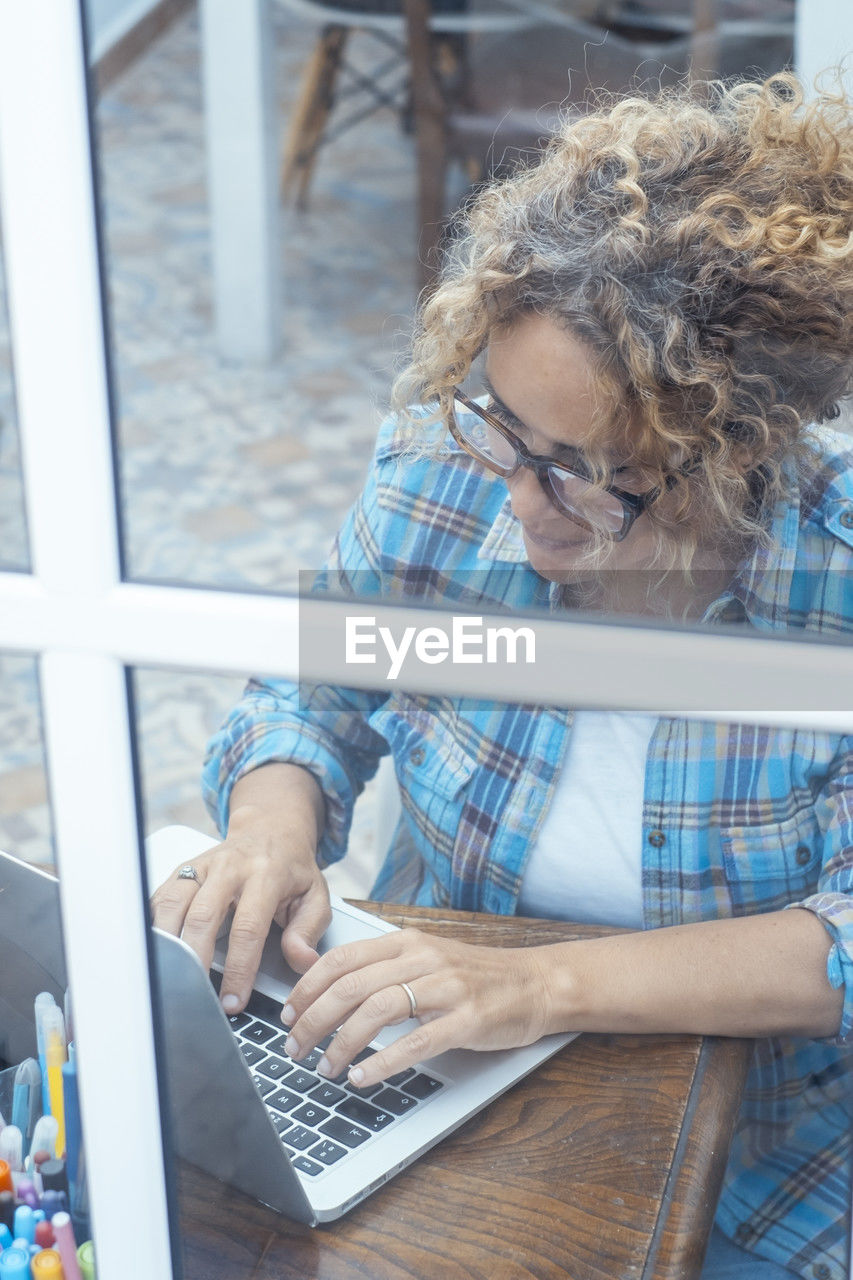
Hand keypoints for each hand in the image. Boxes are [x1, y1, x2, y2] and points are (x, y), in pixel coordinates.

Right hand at [150, 805, 330, 1012]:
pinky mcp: (182, 870)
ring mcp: (202, 867)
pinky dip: (153, 926)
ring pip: (173, 905)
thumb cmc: (292, 869)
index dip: (240, 968)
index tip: (233, 1001)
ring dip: (168, 944)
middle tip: (195, 995)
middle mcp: (230, 867)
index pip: (249, 927)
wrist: (271, 830)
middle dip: (196, 961)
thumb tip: (302, 961)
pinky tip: (154, 952)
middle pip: (203, 916)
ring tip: (168, 978)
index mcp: (266, 874)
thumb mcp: (315, 896)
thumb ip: (309, 929)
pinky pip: (159, 898)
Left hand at [280, 928, 553, 1087]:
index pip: (341, 958)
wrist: (536, 983)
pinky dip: (382, 1061)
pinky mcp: (466, 1019)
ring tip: (325, 1067)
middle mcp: (422, 958)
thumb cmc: (477, 976)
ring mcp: (446, 988)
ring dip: (342, 1042)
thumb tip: (328, 991)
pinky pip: (416, 1041)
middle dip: (313, 1020)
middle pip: (351, 985)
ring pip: (377, 1010)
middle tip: (294, 1048)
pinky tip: (362, 1076)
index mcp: (406, 941)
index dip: (307, 987)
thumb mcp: (426, 958)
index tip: (286, 1013)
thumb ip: (384, 968)